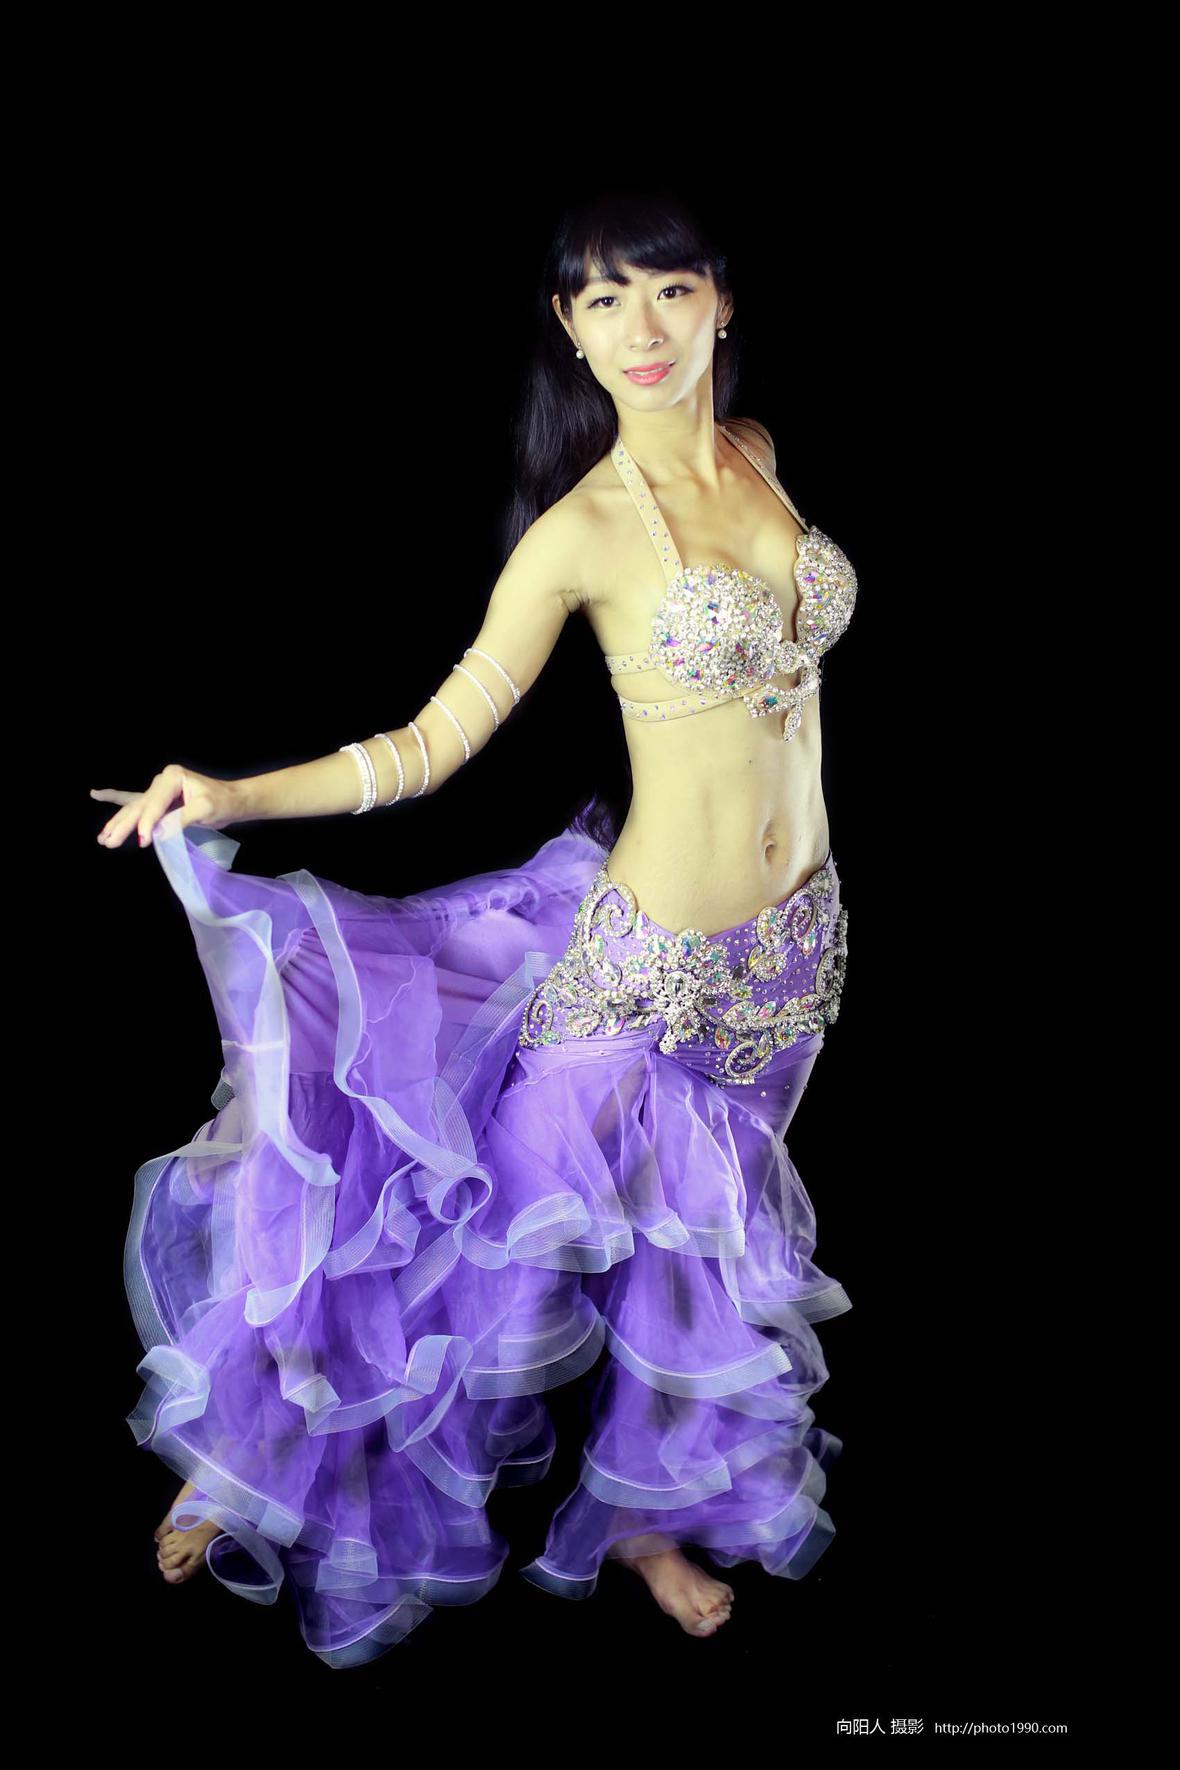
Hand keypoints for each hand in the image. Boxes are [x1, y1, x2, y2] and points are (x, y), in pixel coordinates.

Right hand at [91, 764, 242, 848]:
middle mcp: (162, 781)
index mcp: (172, 778)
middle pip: (139, 807)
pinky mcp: (160, 801)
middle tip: (107, 842)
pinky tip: (99, 800)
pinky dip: (119, 806)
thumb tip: (158, 833)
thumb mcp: (206, 809)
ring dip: (118, 823)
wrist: (232, 801)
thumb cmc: (223, 802)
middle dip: (122, 825)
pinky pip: (136, 805)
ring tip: (102, 838)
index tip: (143, 842)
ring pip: (134, 809)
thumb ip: (181, 819)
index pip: (155, 804)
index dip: (147, 824)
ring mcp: (159, 790)